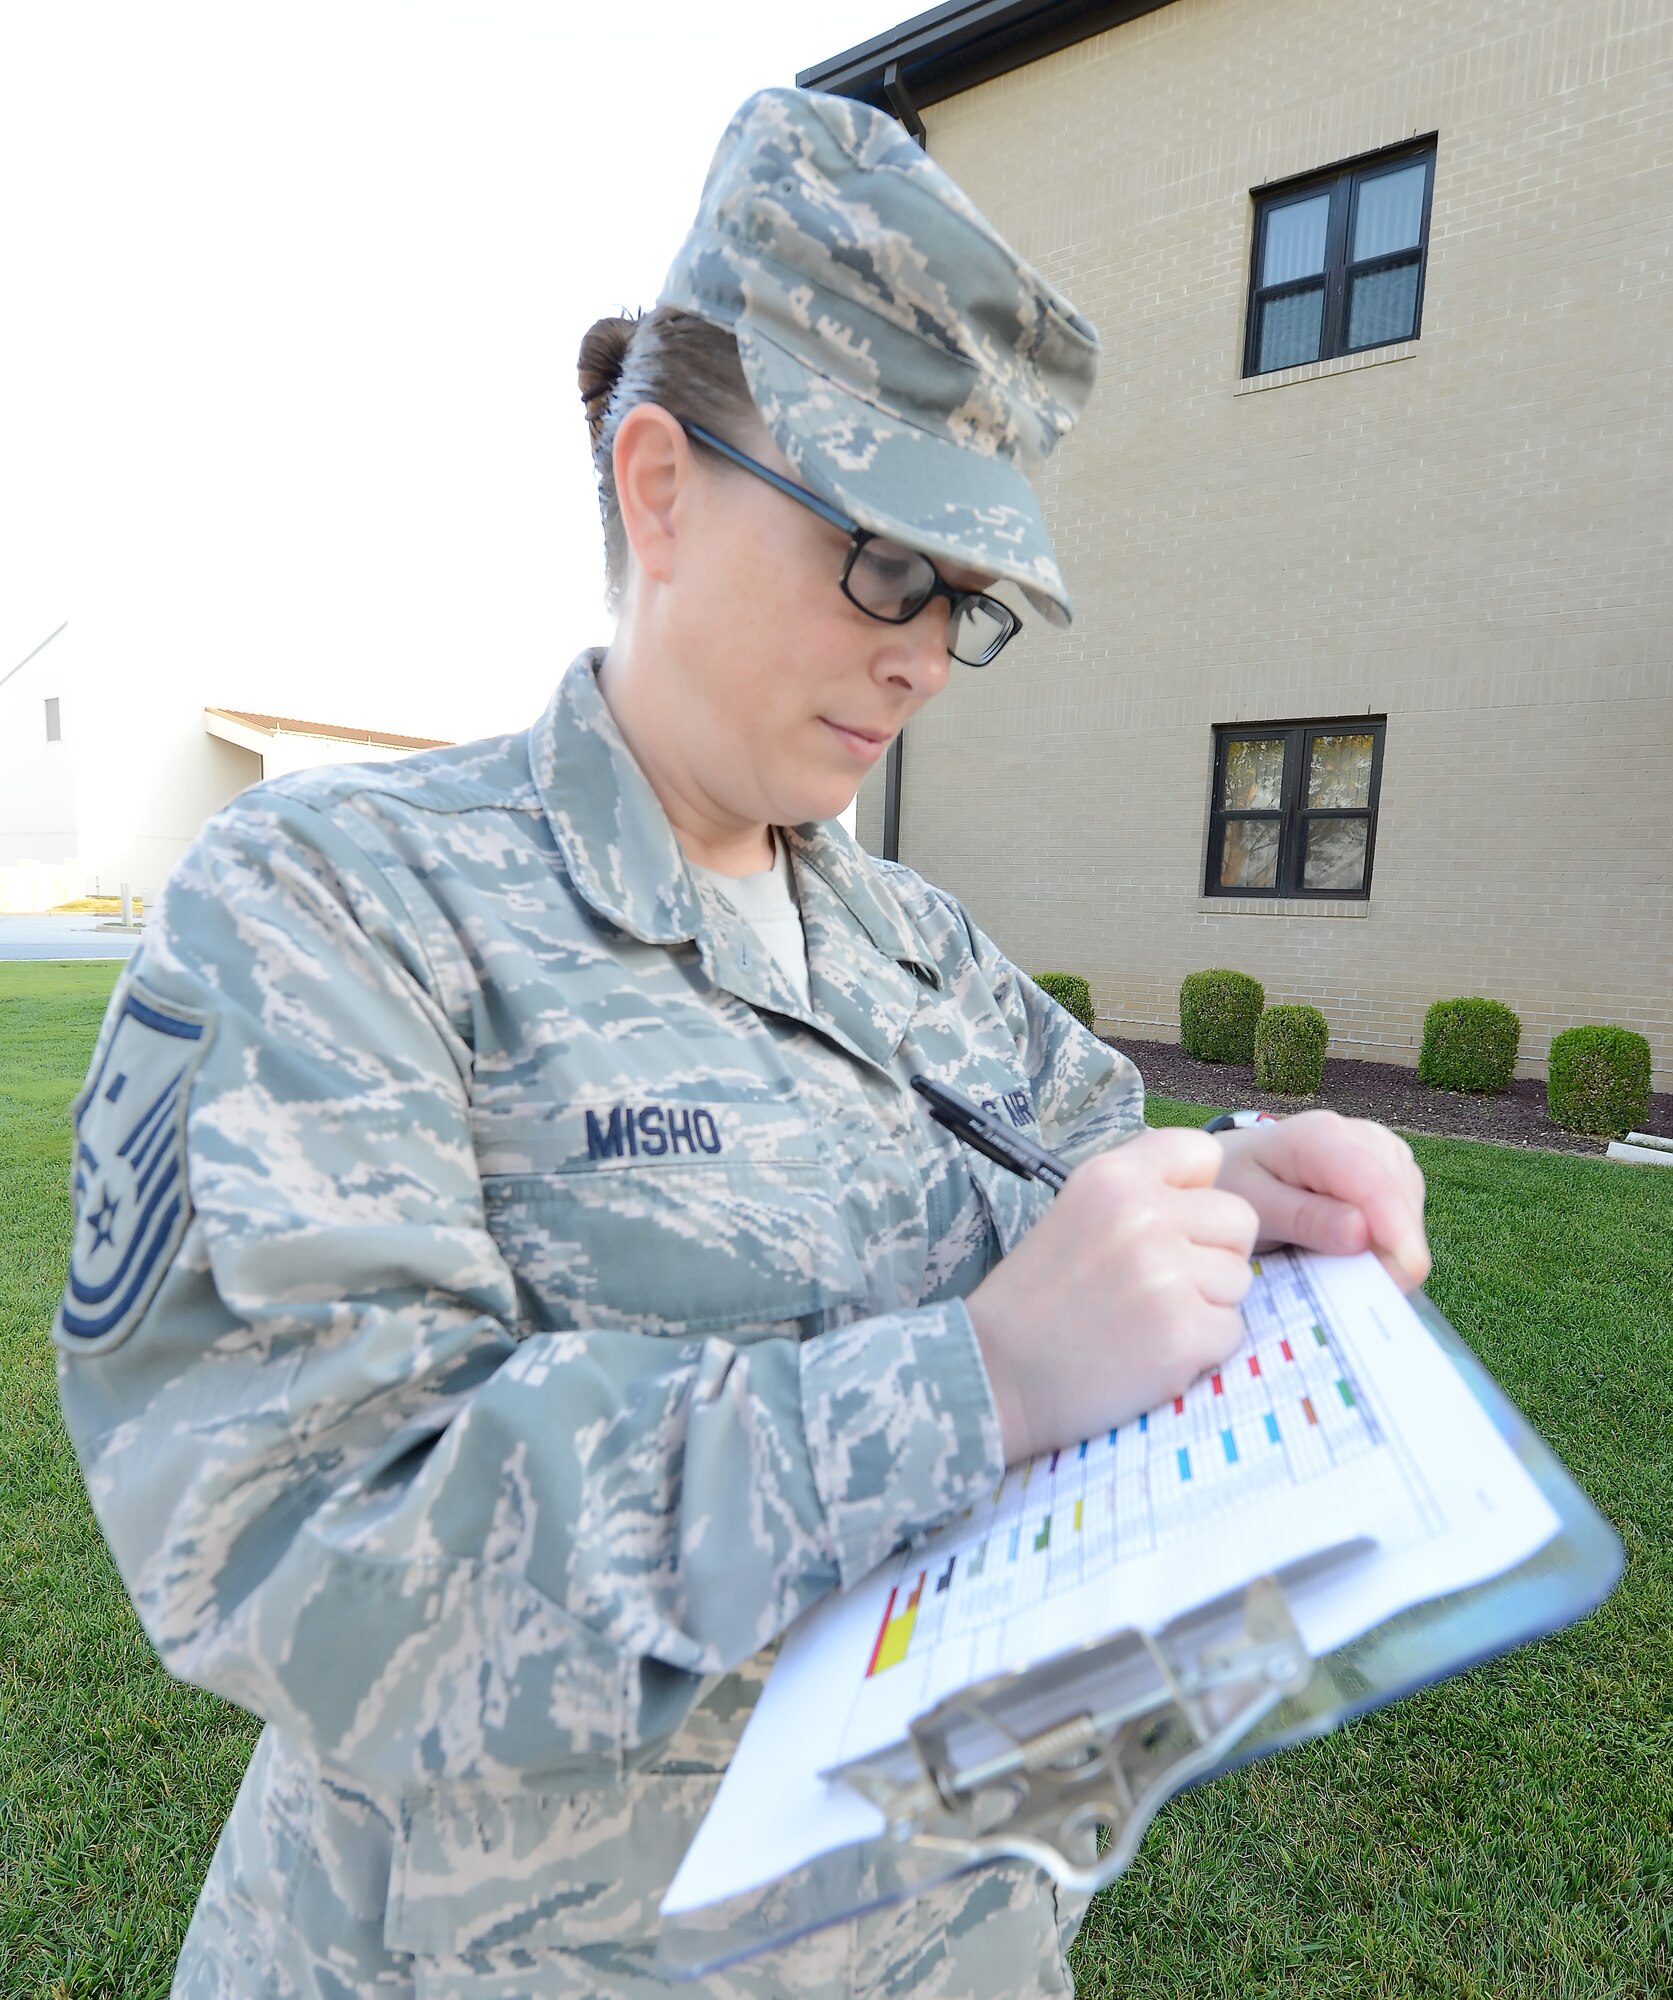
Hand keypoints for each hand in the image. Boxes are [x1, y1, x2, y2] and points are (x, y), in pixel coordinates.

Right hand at [966, 1129, 1259, 1464]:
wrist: (996, 1372)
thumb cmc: (1037, 1298)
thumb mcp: (1075, 1211)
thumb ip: (1139, 1192)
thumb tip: (1209, 1194)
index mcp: (1111, 1176)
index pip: (1202, 1151)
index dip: (1197, 1192)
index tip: (1170, 1225)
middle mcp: (1143, 1214)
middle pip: (1238, 1220)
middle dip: (1212, 1255)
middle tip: (1161, 1285)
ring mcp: (1166, 1273)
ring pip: (1239, 1280)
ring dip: (1206, 1306)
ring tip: (1147, 1320)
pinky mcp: (1184, 1331)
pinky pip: (1231, 1331)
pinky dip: (1200, 1350)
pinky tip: (1150, 1352)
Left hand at [1211, 1110, 1429, 1292]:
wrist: (1240, 1164)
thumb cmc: (1240, 1184)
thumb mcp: (1255, 1207)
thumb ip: (1304, 1220)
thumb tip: (1363, 1233)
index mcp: (1322, 1137)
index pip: (1374, 1185)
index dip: (1396, 1232)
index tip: (1403, 1278)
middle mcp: (1364, 1136)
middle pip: (1399, 1204)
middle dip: (1388, 1253)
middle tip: (1351, 1292)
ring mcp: (1384, 1151)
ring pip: (1410, 1214)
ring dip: (1386, 1249)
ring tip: (1334, 1261)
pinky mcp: (1396, 1171)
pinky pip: (1408, 1217)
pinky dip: (1387, 1242)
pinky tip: (1351, 1248)